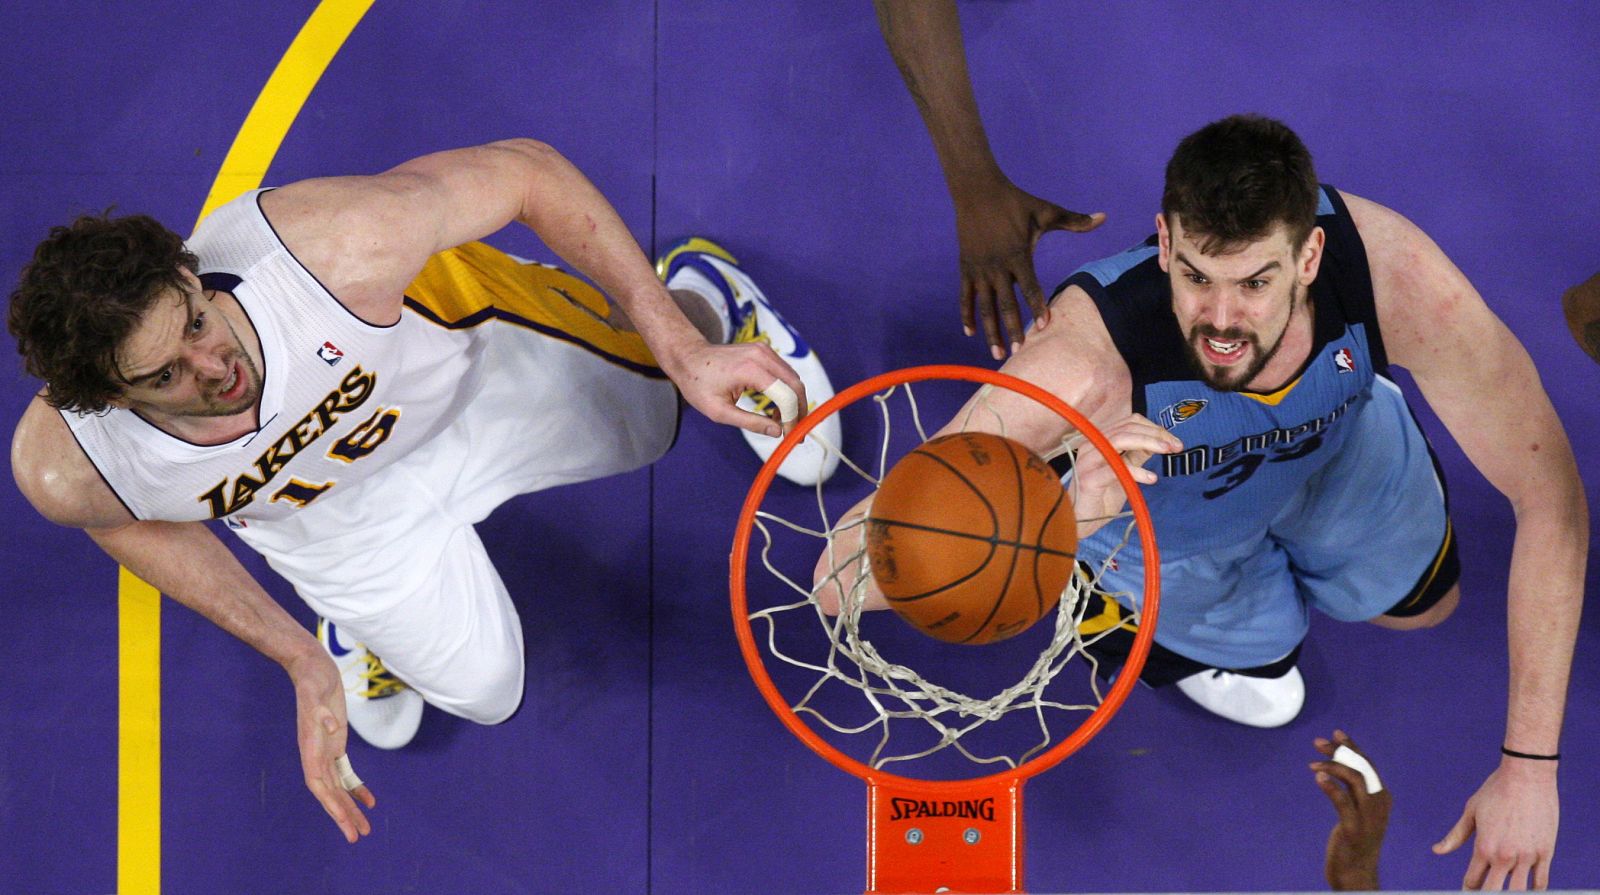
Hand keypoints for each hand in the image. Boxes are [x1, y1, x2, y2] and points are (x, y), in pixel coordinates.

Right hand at [288, 650, 375, 842]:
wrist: (313, 669)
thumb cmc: (313, 681)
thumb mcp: (316, 693)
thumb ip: (321, 711)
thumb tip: (331, 726)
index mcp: (309, 749)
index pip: (320, 785)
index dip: (332, 806)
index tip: (344, 823)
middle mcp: (315, 755)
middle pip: (329, 793)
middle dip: (343, 815)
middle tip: (358, 836)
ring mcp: (325, 751)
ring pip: (337, 787)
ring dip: (349, 807)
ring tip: (364, 827)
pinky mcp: (335, 745)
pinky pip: (345, 773)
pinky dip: (356, 787)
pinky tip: (369, 800)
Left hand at [659, 338, 808, 437]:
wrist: (688, 357)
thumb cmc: (698, 384)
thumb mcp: (719, 412)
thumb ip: (750, 422)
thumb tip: (778, 432)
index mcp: (749, 370)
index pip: (785, 395)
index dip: (793, 418)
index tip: (791, 436)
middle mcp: (761, 355)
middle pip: (795, 384)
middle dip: (799, 410)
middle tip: (794, 431)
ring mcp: (764, 350)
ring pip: (793, 378)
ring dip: (793, 401)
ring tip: (780, 421)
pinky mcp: (764, 351)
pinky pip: (784, 373)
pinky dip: (786, 391)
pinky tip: (775, 408)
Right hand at [953, 180, 1103, 357]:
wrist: (978, 190)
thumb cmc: (1016, 201)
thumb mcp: (1046, 211)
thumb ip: (1074, 220)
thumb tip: (1104, 217)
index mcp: (1018, 254)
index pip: (1029, 287)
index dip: (1037, 306)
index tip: (1044, 326)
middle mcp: (997, 266)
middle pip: (1006, 304)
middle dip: (1013, 329)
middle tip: (1020, 351)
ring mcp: (979, 269)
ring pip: (985, 307)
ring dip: (991, 332)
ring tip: (997, 353)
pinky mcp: (966, 268)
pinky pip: (965, 297)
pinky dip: (967, 316)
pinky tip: (971, 333)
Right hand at [1067, 414, 1180, 537]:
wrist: (1081, 520)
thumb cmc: (1102, 495)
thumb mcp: (1125, 470)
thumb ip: (1137, 454)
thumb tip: (1159, 442)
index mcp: (1100, 439)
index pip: (1129, 422)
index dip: (1154, 428)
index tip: (1173, 440)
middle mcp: (1091, 444)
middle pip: (1127, 428)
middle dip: (1156, 434)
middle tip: (1176, 445)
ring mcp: (1088, 460)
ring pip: (1121, 440)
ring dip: (1149, 443)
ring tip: (1167, 451)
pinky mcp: (1089, 478)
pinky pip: (1115, 469)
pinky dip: (1137, 471)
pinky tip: (1151, 478)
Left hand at [1311, 730, 1390, 890]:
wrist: (1357, 873)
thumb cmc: (1355, 841)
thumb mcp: (1358, 812)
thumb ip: (1352, 791)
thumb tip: (1336, 765)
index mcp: (1382, 797)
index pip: (1368, 765)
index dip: (1352, 747)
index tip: (1335, 733)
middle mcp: (1379, 804)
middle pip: (1362, 767)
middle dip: (1340, 751)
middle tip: (1318, 742)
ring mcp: (1368, 817)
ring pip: (1355, 779)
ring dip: (1332, 766)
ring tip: (1313, 764)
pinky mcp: (1354, 829)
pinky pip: (1343, 802)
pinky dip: (1331, 787)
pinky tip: (1317, 778)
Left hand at [1434, 756, 1558, 889]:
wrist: (1527, 776)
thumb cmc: (1495, 791)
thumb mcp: (1471, 811)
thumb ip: (1455, 836)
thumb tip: (1436, 850)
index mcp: (1483, 847)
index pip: (1472, 880)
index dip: (1468, 889)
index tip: (1467, 890)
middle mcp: (1504, 856)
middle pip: (1493, 891)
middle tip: (1482, 893)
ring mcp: (1526, 856)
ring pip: (1518, 891)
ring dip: (1510, 894)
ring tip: (1504, 891)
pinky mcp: (1545, 852)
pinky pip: (1541, 881)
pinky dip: (1534, 889)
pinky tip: (1527, 890)